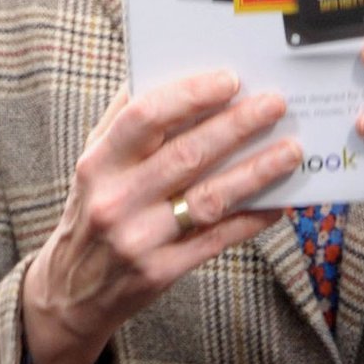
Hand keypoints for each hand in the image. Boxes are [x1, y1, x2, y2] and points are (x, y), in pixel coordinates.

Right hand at [21, 72, 301, 363]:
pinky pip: (217, 238)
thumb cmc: (92, 212)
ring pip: (209, 198)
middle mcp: (116, 200)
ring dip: (256, 171)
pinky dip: (251, 218)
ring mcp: (139, 239)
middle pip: (186, 155)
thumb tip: (165, 71)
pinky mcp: (161, 272)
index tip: (230, 79)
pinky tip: (279, 201)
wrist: (72, 292)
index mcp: (98, 164)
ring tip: (291, 150)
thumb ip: (123, 120)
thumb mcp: (94, 164)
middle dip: (237, 125)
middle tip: (275, 103)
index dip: (189, 95)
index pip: (145, 118)